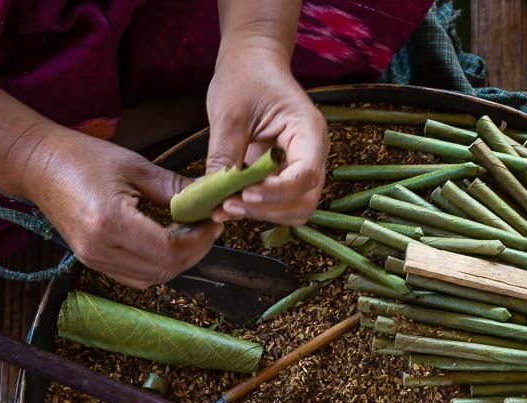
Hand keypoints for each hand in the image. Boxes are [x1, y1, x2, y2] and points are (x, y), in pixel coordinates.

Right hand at [17, 125, 222, 288]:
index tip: (213, 222)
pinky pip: (135, 276)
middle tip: (208, 227)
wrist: (37, 165)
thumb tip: (210, 198)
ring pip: (152, 278)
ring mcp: (93, 260)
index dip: (199, 241)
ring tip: (191, 233)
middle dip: (194, 251)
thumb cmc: (81, 157)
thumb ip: (175, 188)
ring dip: (178, 260)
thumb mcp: (134, 166)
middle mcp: (99, 249)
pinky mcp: (91, 262)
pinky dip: (158, 264)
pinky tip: (168, 241)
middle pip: (164, 269)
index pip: (169, 250)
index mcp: (110, 223)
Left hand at [205, 46, 326, 224]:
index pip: (305, 175)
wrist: (250, 63)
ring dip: (262, 215)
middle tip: (228, 206)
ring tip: (225, 208)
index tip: (245, 195)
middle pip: (304, 200)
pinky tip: (229, 204)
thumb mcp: (229, 113)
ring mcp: (301, 167)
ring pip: (294, 209)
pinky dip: (256, 210)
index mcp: (308, 131)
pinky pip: (279, 203)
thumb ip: (224, 155)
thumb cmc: (244, 77)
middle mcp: (312, 154)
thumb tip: (213, 195)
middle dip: (268, 210)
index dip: (277, 192)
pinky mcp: (285, 175)